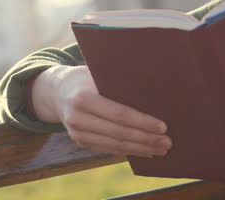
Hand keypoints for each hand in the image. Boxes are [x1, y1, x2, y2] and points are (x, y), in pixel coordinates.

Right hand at [35, 66, 171, 157]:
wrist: (57, 90)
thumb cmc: (87, 76)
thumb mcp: (98, 72)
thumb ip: (119, 80)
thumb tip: (154, 88)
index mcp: (84, 97)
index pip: (119, 114)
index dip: (142, 122)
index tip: (163, 127)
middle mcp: (77, 117)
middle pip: (119, 133)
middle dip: (146, 139)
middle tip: (167, 142)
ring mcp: (77, 133)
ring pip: (115, 145)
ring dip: (141, 149)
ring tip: (161, 149)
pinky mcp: (80, 142)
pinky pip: (108, 149)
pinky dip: (129, 151)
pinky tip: (145, 151)